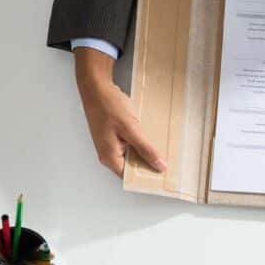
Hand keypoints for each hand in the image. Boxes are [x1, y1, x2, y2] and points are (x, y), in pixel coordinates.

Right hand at [74, 48, 166, 177]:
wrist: (96, 87)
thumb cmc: (109, 106)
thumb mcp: (131, 128)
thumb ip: (145, 148)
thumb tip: (159, 165)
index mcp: (109, 157)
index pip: (130, 176)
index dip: (146, 177)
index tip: (163, 175)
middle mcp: (108, 154)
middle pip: (131, 166)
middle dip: (148, 164)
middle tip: (168, 162)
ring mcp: (110, 144)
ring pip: (132, 155)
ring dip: (145, 152)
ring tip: (163, 150)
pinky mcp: (114, 136)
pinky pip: (130, 145)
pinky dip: (140, 142)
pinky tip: (151, 137)